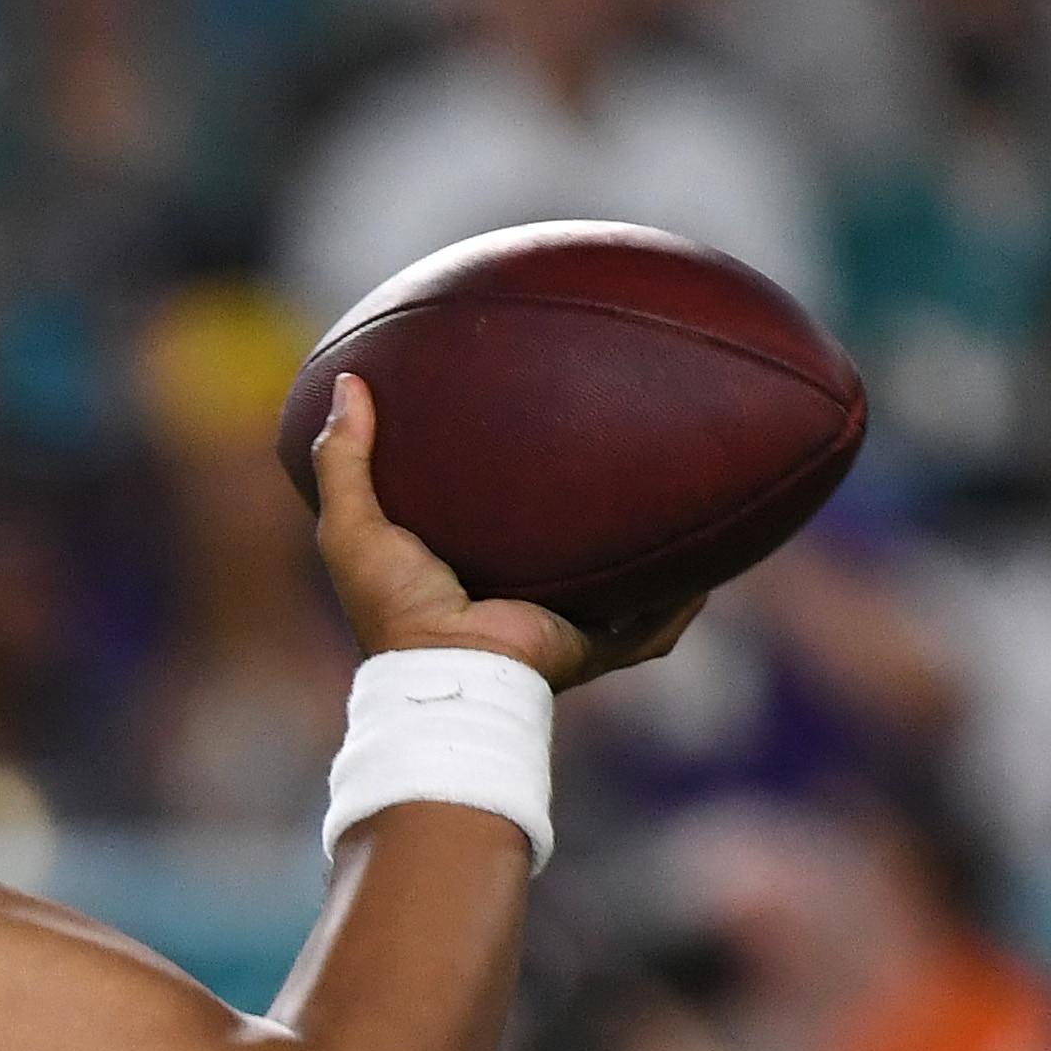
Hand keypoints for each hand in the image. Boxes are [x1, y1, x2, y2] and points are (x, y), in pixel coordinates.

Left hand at [310, 373, 705, 690]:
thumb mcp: (354, 526)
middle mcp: (518, 600)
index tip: (527, 432)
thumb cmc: (396, 606)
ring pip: (620, 588)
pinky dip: (678, 607)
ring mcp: (560, 626)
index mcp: (465, 574)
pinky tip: (708, 571)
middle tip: (616, 458)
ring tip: (684, 504)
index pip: (495, 523)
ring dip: (651, 558)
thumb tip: (350, 381)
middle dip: (596, 514)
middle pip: (569, 552)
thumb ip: (342, 457)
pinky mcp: (592, 648)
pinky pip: (650, 629)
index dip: (511, 484)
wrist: (447, 669)